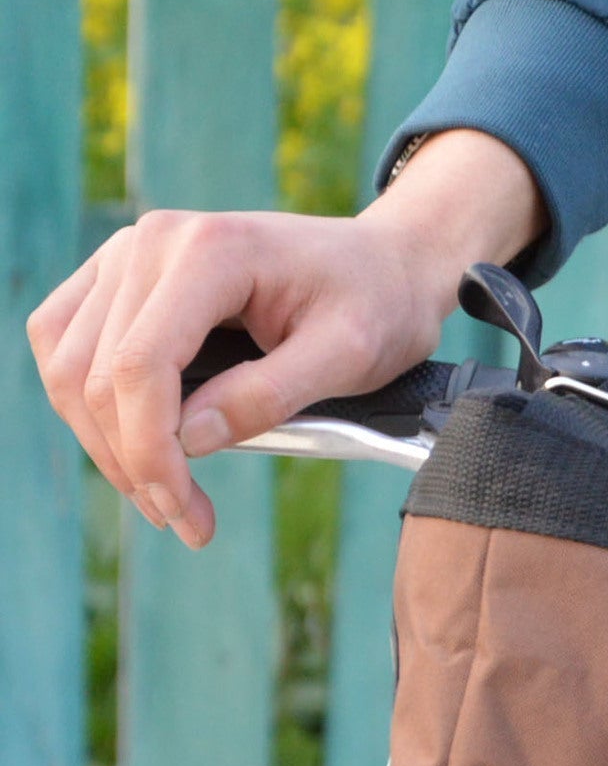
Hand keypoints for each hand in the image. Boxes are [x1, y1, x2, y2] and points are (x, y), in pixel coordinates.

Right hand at [25, 130, 543, 547]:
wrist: (382, 264)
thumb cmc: (376, 306)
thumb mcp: (348, 357)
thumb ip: (270, 395)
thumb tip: (191, 439)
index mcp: (209, 252)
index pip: (141, 367)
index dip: (151, 453)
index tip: (187, 516)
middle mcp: (152, 242)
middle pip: (95, 373)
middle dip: (133, 463)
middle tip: (187, 523)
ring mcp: (129, 253)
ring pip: (68, 363)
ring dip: (104, 443)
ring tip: (164, 498)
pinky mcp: (120, 275)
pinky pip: (66, 342)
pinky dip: (89, 405)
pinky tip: (136, 450)